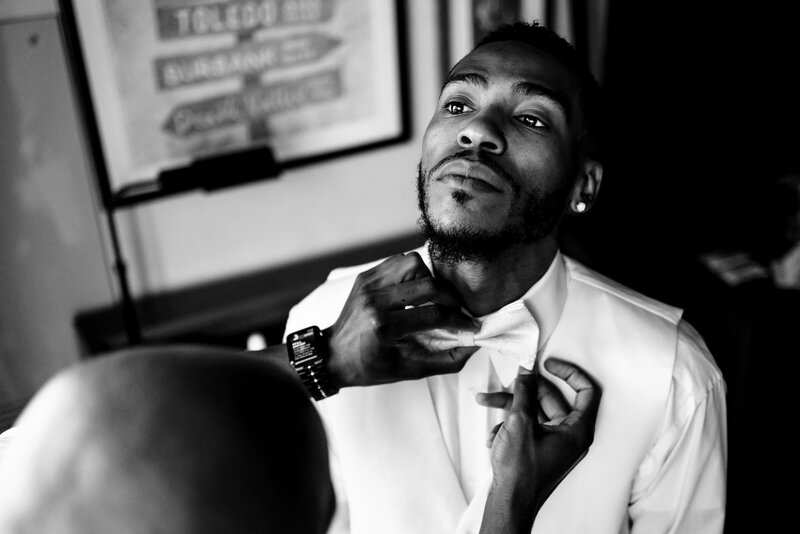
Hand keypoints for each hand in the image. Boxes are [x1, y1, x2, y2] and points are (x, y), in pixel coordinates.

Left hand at [325, 252, 479, 386]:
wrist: (333, 356)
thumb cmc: (370, 367)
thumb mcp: (409, 371)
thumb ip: (445, 361)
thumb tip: (473, 345)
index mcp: (384, 327)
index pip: (433, 314)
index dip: (458, 320)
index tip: (470, 325)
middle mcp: (374, 301)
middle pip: (428, 284)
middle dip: (449, 298)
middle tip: (454, 310)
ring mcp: (368, 285)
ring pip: (412, 263)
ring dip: (428, 279)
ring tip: (431, 297)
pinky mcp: (365, 276)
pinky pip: (397, 262)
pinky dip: (412, 273)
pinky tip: (414, 290)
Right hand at [477, 358, 600, 532]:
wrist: (510, 502)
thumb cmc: (522, 472)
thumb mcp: (519, 423)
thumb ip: (524, 393)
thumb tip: (526, 373)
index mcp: (577, 430)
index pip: (586, 390)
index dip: (569, 372)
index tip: (548, 364)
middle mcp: (570, 435)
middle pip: (553, 398)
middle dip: (525, 389)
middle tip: (510, 381)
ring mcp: (555, 442)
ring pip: (535, 411)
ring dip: (510, 405)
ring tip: (486, 400)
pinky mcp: (541, 448)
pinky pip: (529, 426)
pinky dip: (510, 423)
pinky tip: (493, 432)